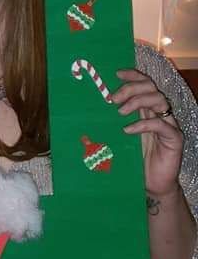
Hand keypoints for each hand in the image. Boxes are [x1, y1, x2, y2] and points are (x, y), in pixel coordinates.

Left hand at [115, 69, 183, 197]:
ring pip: (159, 99)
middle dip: (131, 88)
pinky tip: (128, 129)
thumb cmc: (133, 158)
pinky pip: (161, 124)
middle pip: (151, 87)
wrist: (151, 184)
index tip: (116, 74)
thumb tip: (85, 109)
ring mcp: (168, 124)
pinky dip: (143, 124)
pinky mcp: (174, 139)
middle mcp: (159, 113)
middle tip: (112, 99)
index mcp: (146, 109)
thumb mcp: (118, 135)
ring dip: (137, 101)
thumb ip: (110, 121)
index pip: (144, 83)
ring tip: (119, 112)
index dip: (133, 75)